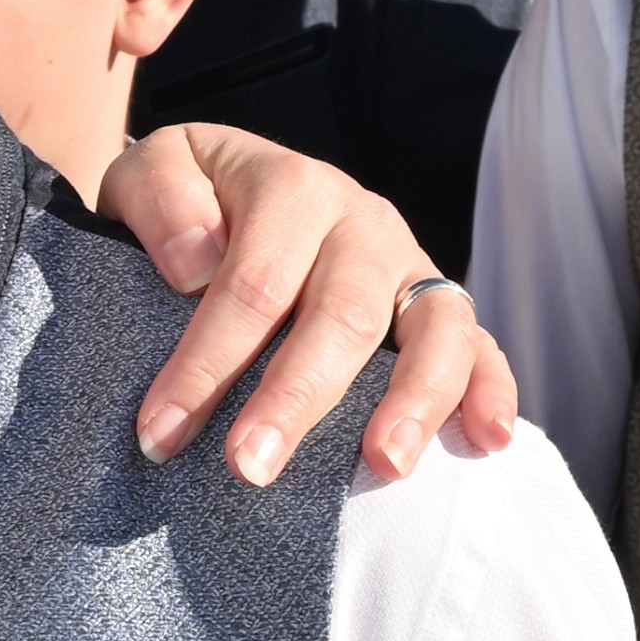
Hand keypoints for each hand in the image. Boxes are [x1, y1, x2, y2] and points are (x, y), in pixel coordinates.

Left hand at [99, 129, 516, 487]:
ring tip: (383, 466)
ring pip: (433, 328)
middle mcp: (362, 222)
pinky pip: (480, 344)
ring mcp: (408, 263)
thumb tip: (195, 263)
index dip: (207, 361)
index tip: (160, 432)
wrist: (221, 189)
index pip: (255, 282)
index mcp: (292, 187)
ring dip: (413, 401)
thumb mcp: (147, 171)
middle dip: (296, 398)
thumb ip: (159, 200)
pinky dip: (492, 389)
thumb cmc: (181, 201)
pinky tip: (488, 441)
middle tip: (249, 469)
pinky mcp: (435, 304)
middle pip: (343, 314)